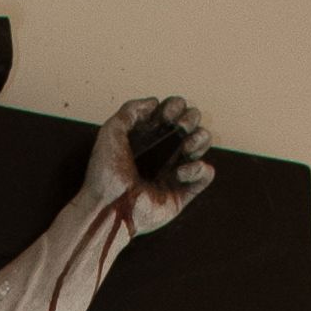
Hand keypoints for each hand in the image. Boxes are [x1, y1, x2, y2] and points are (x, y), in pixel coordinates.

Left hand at [86, 95, 215, 236]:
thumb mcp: (111, 132)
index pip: (172, 113)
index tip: (166, 114)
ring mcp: (173, 173)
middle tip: (181, 125)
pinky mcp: (182, 194)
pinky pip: (205, 175)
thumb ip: (130, 110)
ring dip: (201, 138)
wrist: (108, 208)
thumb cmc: (104, 173)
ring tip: (188, 144)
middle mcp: (162, 154)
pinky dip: (200, 168)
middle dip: (191, 117)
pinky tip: (181, 172)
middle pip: (191, 125)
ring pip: (202, 145)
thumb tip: (154, 102)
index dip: (175, 106)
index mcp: (147, 138)